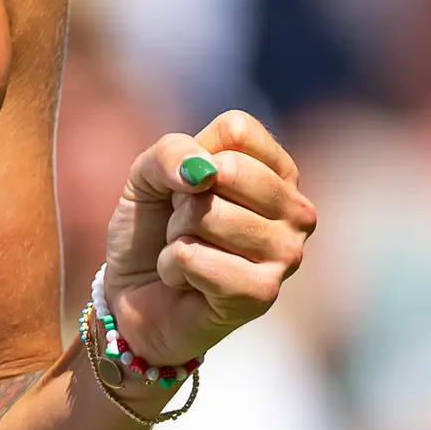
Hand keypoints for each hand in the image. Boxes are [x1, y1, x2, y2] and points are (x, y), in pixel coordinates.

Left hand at [103, 111, 314, 369]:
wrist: (134, 298)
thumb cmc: (152, 230)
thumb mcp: (148, 175)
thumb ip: (171, 153)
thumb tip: (204, 172)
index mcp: (279, 172)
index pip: (238, 131)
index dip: (193, 157)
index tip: (189, 188)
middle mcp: (296, 211)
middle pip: (227, 170)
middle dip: (184, 200)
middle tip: (185, 227)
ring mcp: (287, 253)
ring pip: (208, 213)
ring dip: (176, 235)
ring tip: (187, 254)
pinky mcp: (263, 293)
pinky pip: (193, 257)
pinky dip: (172, 267)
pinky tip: (185, 282)